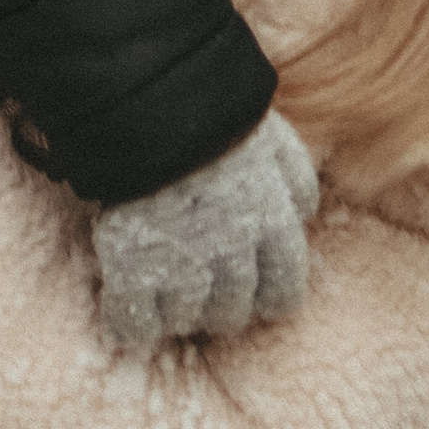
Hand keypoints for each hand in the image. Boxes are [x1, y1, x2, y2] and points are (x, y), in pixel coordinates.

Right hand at [93, 110, 321, 354]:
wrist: (151, 106)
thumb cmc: (214, 113)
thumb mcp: (273, 138)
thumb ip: (294, 178)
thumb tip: (305, 211)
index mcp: (272, 227)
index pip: (283, 294)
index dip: (265, 296)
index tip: (250, 287)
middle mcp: (233, 257)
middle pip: (232, 312)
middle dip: (217, 304)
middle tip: (196, 284)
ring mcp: (181, 266)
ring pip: (186, 318)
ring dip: (174, 309)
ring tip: (158, 287)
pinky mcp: (132, 268)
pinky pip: (135, 322)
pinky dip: (130, 322)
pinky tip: (124, 308)